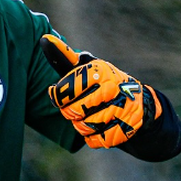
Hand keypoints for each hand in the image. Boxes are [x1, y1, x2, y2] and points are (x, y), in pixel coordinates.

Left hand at [39, 34, 160, 148]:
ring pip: (85, 127)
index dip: (58, 96)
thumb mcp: (83, 68)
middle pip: (74, 111)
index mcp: (99, 71)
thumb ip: (63, 57)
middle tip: (76, 108)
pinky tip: (100, 128)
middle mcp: (113, 87)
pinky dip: (94, 138)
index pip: (65, 90)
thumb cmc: (99, 83)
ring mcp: (123, 108)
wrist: (136, 102)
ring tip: (88, 117)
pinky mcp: (128, 128)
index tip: (60, 93)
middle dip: (70, 112)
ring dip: (82, 126)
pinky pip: (98, 140)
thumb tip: (44, 39)